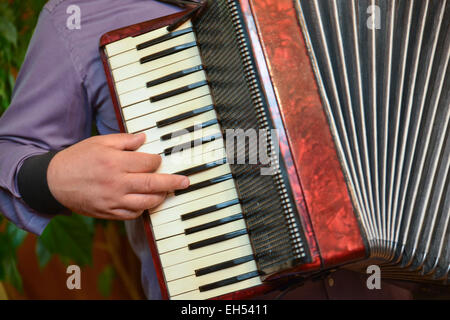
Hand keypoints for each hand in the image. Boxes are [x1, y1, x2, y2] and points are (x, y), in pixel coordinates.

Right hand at [47, 133, 188, 219]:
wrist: (54, 182)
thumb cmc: (77, 159)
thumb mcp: (99, 142)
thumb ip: (124, 140)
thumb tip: (144, 138)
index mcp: (115, 162)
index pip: (148, 162)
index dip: (157, 161)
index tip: (159, 160)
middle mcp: (116, 182)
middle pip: (153, 183)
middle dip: (173, 182)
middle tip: (185, 182)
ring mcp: (113, 200)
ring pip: (146, 202)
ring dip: (161, 197)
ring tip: (168, 192)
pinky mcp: (108, 213)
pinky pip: (132, 215)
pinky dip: (143, 210)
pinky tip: (147, 203)